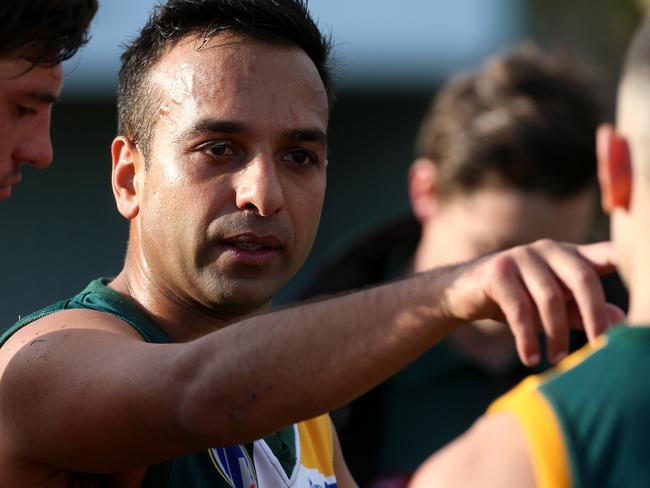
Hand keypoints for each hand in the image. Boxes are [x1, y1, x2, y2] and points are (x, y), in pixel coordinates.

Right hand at [441, 240, 623, 365]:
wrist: (463, 293)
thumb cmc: (516, 299)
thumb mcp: (552, 307)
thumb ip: (583, 311)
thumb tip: (623, 322)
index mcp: (568, 254)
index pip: (604, 253)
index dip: (624, 260)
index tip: (642, 276)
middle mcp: (547, 249)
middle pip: (582, 278)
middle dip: (594, 315)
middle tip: (601, 346)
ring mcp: (520, 257)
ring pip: (549, 298)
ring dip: (556, 334)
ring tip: (556, 359)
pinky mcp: (496, 272)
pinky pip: (519, 308)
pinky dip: (527, 337)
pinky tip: (530, 357)